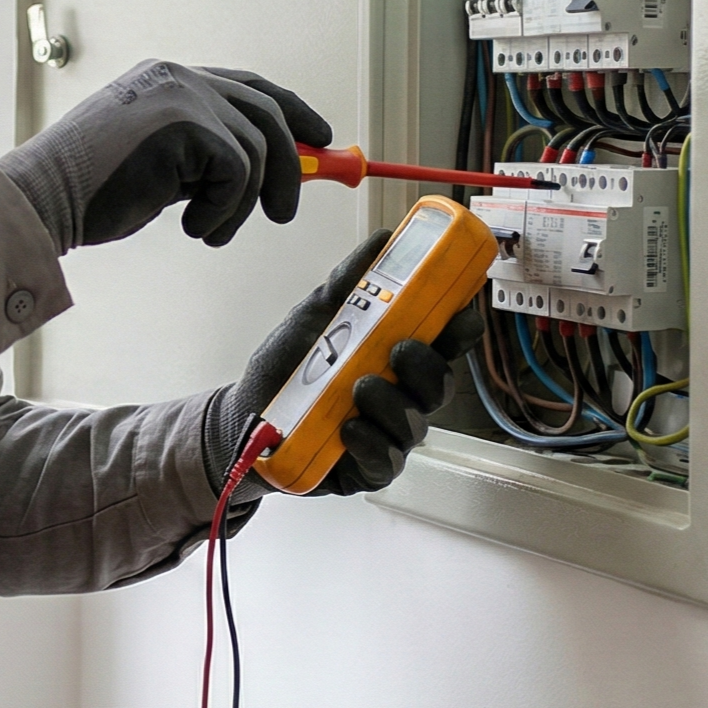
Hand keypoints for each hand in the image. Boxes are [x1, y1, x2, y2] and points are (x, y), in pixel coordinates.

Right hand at [0, 61, 330, 254]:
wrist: (42, 199)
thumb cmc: (89, 193)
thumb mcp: (158, 164)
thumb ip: (204, 155)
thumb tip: (271, 171)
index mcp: (167, 78)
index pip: (248, 86)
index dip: (291, 111)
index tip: (320, 139)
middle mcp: (178, 77)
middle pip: (266, 110)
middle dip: (290, 164)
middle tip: (282, 211)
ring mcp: (183, 96)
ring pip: (257, 149)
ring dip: (241, 205)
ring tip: (208, 230)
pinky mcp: (187, 125)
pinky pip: (239, 172)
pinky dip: (225, 211)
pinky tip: (192, 227)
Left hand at [201, 230, 486, 500]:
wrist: (247, 414)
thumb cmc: (290, 366)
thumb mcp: (315, 316)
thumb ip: (348, 282)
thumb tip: (381, 239)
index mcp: (396, 356)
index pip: (444, 342)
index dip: (460, 329)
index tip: (461, 313)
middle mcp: (401, 395)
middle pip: (439, 383)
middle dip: (426, 366)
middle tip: (399, 350)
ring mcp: (387, 433)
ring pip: (415, 423)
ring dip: (393, 404)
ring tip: (360, 388)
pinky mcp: (367, 468)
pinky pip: (386, 462)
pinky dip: (372, 444)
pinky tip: (350, 428)